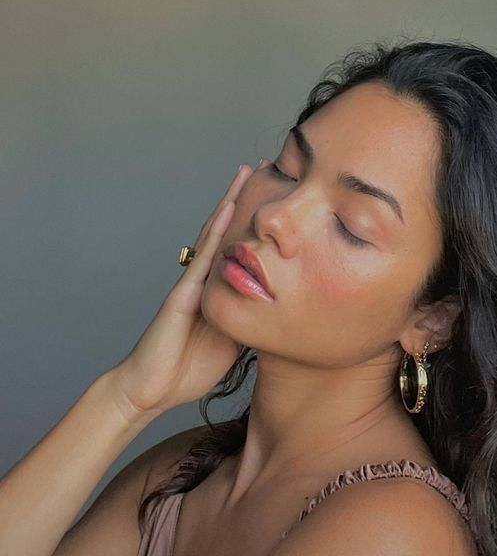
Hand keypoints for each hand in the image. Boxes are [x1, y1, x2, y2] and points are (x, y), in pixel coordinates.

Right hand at [108, 164, 254, 419]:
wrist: (154, 389)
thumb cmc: (190, 368)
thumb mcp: (235, 340)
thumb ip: (252, 319)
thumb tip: (283, 309)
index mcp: (219, 289)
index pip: (241, 246)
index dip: (258, 221)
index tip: (279, 194)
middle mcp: (205, 278)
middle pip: (227, 230)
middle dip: (245, 199)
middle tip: (267, 167)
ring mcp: (192, 282)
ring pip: (214, 234)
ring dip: (230, 202)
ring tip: (247, 172)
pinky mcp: (182, 294)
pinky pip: (202, 257)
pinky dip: (215, 232)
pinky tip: (228, 209)